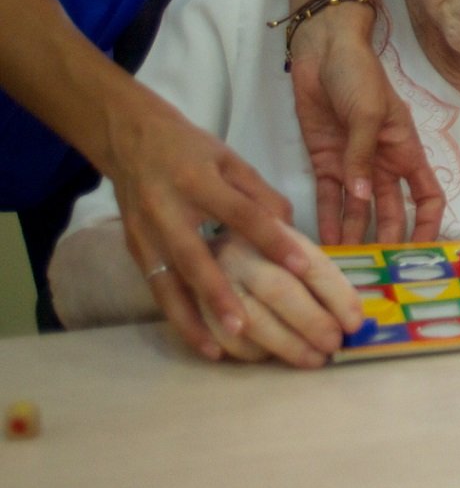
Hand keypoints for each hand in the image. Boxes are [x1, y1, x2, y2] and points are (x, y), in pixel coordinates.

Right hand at [99, 78, 305, 358]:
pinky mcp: (134, 249)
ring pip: (168, 283)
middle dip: (219, 294)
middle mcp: (166, 211)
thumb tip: (291, 231)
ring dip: (192, 318)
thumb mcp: (230, 159)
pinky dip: (177, 317)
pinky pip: (156, 289)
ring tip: (219, 348)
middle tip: (246, 325)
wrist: (130, 140)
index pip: (240, 214)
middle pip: (195, 257)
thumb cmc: (191, 150)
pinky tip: (199, 341)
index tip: (301, 266)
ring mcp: (145, 234)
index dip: (271, 239)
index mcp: (198, 181)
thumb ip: (260, 195)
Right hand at [191, 231, 364, 369]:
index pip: (311, 264)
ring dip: (283, 345)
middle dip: (312, 323)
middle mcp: (237, 251)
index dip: (337, 295)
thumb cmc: (250, 243)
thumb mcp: (282, 238)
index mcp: (269, 230)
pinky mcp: (178, 297)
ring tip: (310, 360)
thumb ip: (311, 264)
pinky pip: (212, 333)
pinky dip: (241, 350)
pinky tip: (265, 359)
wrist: (184, 231)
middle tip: (333, 346)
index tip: (355, 323)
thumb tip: (351, 309)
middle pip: (279, 290)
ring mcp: (205, 275)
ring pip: (247, 318)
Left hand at [289, 9, 439, 243]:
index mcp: (406, 150)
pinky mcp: (325, 162)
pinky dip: (328, 218)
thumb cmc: (359, 76)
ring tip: (346, 264)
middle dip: (386, 239)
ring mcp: (353, 165)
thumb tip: (364, 199)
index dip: (428, 223)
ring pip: (359, 210)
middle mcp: (382, 164)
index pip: (427, 195)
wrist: (322, 53)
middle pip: (391, 211)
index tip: (422, 252)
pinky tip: (324, 242)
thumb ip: (364, 157)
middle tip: (378, 269)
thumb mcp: (369, 113)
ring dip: (355, 234)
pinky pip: (329, 198)